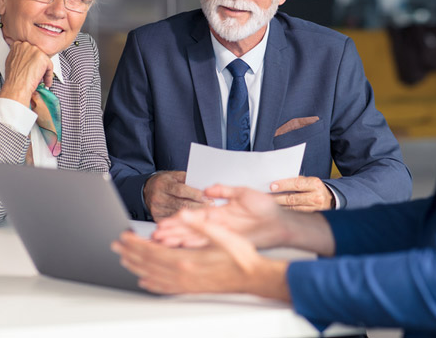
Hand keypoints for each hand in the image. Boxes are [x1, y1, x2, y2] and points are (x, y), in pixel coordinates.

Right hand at [0, 40, 53, 106]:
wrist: (17, 86)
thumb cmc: (13, 78)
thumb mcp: (11, 61)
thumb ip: (17, 55)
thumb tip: (23, 57)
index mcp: (17, 45)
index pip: (28, 48)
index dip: (31, 58)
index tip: (32, 64)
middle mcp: (26, 46)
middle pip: (37, 54)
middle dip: (38, 64)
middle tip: (36, 72)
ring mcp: (35, 51)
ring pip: (44, 60)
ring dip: (44, 70)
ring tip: (40, 78)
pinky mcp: (43, 58)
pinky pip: (50, 66)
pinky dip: (49, 75)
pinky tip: (45, 81)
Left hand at [112, 214, 290, 300]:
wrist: (252, 277)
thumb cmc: (240, 256)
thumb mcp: (223, 233)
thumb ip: (201, 224)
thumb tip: (184, 214)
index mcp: (187, 259)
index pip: (152, 251)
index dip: (135, 243)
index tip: (123, 237)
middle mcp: (182, 274)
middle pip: (148, 264)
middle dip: (129, 254)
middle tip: (116, 246)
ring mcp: (185, 284)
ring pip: (152, 276)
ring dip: (136, 267)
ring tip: (123, 260)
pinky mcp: (190, 289)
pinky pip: (164, 288)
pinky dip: (150, 284)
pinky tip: (144, 282)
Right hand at [143, 171, 209, 219]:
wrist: (146, 190)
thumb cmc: (164, 182)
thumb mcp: (174, 175)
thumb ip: (187, 178)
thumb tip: (202, 184)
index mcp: (163, 184)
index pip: (180, 190)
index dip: (194, 194)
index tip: (207, 196)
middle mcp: (158, 197)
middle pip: (181, 204)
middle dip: (198, 205)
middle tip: (212, 206)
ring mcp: (157, 209)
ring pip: (179, 214)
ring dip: (194, 214)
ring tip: (207, 212)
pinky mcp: (157, 218)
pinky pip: (174, 220)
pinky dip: (186, 221)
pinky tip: (195, 219)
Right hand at [153, 185, 286, 248]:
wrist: (280, 221)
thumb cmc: (265, 207)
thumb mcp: (242, 192)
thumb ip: (224, 190)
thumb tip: (207, 189)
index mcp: (218, 212)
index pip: (193, 215)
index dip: (178, 219)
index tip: (164, 222)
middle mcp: (217, 224)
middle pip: (190, 229)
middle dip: (173, 232)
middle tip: (156, 235)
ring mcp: (222, 234)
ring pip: (196, 238)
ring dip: (179, 240)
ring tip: (163, 242)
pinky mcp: (229, 242)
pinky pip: (209, 245)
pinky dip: (196, 246)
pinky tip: (183, 247)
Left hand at [270, 176, 335, 210]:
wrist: (330, 199)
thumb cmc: (314, 188)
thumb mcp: (309, 181)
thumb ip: (296, 181)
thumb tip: (277, 183)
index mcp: (315, 183)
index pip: (296, 183)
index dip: (283, 185)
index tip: (272, 186)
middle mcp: (316, 196)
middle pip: (292, 198)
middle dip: (277, 198)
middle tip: (266, 197)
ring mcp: (315, 209)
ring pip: (292, 208)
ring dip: (279, 207)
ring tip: (269, 205)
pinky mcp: (312, 217)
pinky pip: (296, 215)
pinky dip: (286, 213)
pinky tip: (278, 212)